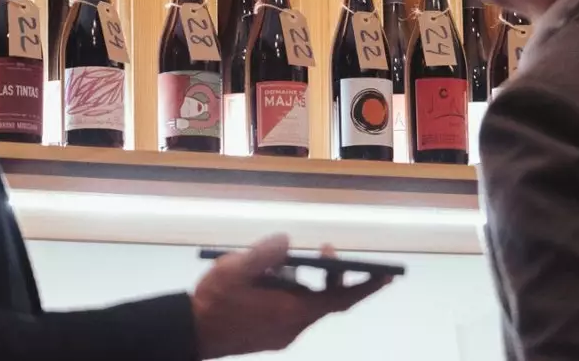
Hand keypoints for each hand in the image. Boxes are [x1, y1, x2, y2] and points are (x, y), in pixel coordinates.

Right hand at [192, 235, 391, 357]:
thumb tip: (286, 241)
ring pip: (307, 305)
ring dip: (307, 283)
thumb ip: (265, 253)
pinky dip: (293, 293)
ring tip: (286, 260)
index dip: (366, 287)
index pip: (341, 299)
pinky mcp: (271, 336)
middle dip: (333, 274)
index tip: (387, 275)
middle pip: (326, 301)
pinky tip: (271, 279)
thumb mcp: (236, 268)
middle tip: (326, 250)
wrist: (191, 333)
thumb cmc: (213, 301)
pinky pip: (293, 311)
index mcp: (291, 311)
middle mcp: (293, 326)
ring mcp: (282, 334)